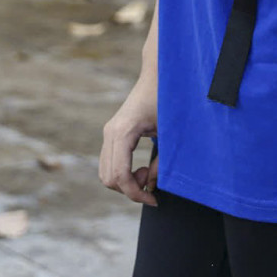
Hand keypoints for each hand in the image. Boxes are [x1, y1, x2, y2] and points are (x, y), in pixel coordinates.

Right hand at [99, 73, 158, 205]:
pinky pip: (110, 163)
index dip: (136, 194)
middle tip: (154, 183)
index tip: (155, 200)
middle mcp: (110, 133)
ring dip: (127, 182)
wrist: (160, 76)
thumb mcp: (171, 136)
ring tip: (150, 173)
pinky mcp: (113, 135)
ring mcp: (109, 133)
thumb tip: (153, 185)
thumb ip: (163, 164)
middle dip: (131, 189)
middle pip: (108, 178)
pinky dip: (124, 173)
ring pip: (106, 173)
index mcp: (122, 133)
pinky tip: (144, 167)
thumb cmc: (168, 101)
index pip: (120, 176)